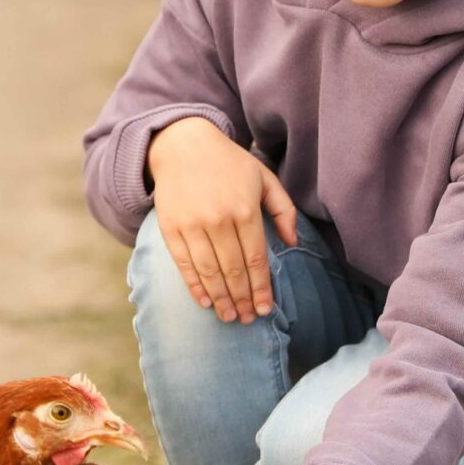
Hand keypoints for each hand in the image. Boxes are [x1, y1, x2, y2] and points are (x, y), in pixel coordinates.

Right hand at [148, 117, 299, 323]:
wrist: (183, 145)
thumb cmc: (229, 163)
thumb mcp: (264, 178)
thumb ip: (283, 209)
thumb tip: (293, 243)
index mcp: (245, 209)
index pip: (255, 259)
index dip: (261, 288)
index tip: (265, 309)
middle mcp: (218, 219)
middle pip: (233, 271)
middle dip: (241, 299)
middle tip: (247, 319)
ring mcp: (192, 224)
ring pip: (209, 271)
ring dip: (220, 299)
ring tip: (228, 317)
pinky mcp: (170, 227)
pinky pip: (184, 263)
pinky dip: (194, 285)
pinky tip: (204, 301)